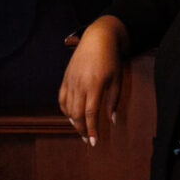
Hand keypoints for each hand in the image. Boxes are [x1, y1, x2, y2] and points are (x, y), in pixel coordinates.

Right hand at [58, 17, 127, 145]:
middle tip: (88, 139)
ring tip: (81, 130)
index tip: (94, 142)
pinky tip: (71, 116)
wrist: (98, 38)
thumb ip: (113, 101)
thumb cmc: (111, 59)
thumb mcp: (117, 80)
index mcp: (94, 85)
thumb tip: (112, 121)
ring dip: (73, 122)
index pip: (90, 114)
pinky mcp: (65, 78)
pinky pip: (62, 99)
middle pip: (76, 114)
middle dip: (82, 129)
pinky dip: (65, 110)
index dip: (92, 130)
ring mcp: (70, 81)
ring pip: (67, 108)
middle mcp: (79, 84)